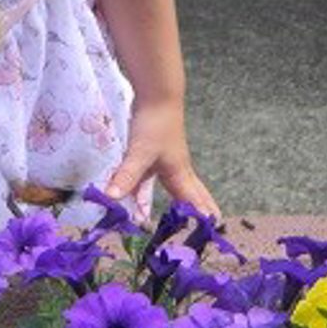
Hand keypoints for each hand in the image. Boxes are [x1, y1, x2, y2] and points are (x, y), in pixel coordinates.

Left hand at [105, 98, 219, 220]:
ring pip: (174, 187)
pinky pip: (155, 179)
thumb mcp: (139, 154)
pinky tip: (138, 196)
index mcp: (179, 174)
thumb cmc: (154, 124)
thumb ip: (127, 177)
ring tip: (178, 218)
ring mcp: (166, 160)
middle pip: (193, 194)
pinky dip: (150, 191)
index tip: (212, 232)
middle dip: (201, 209)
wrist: (157, 95)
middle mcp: (177, 169)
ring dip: (177, 202)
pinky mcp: (154, 152)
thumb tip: (113, 199)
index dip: (202, 217)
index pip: (194, 202)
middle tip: (214, 223)